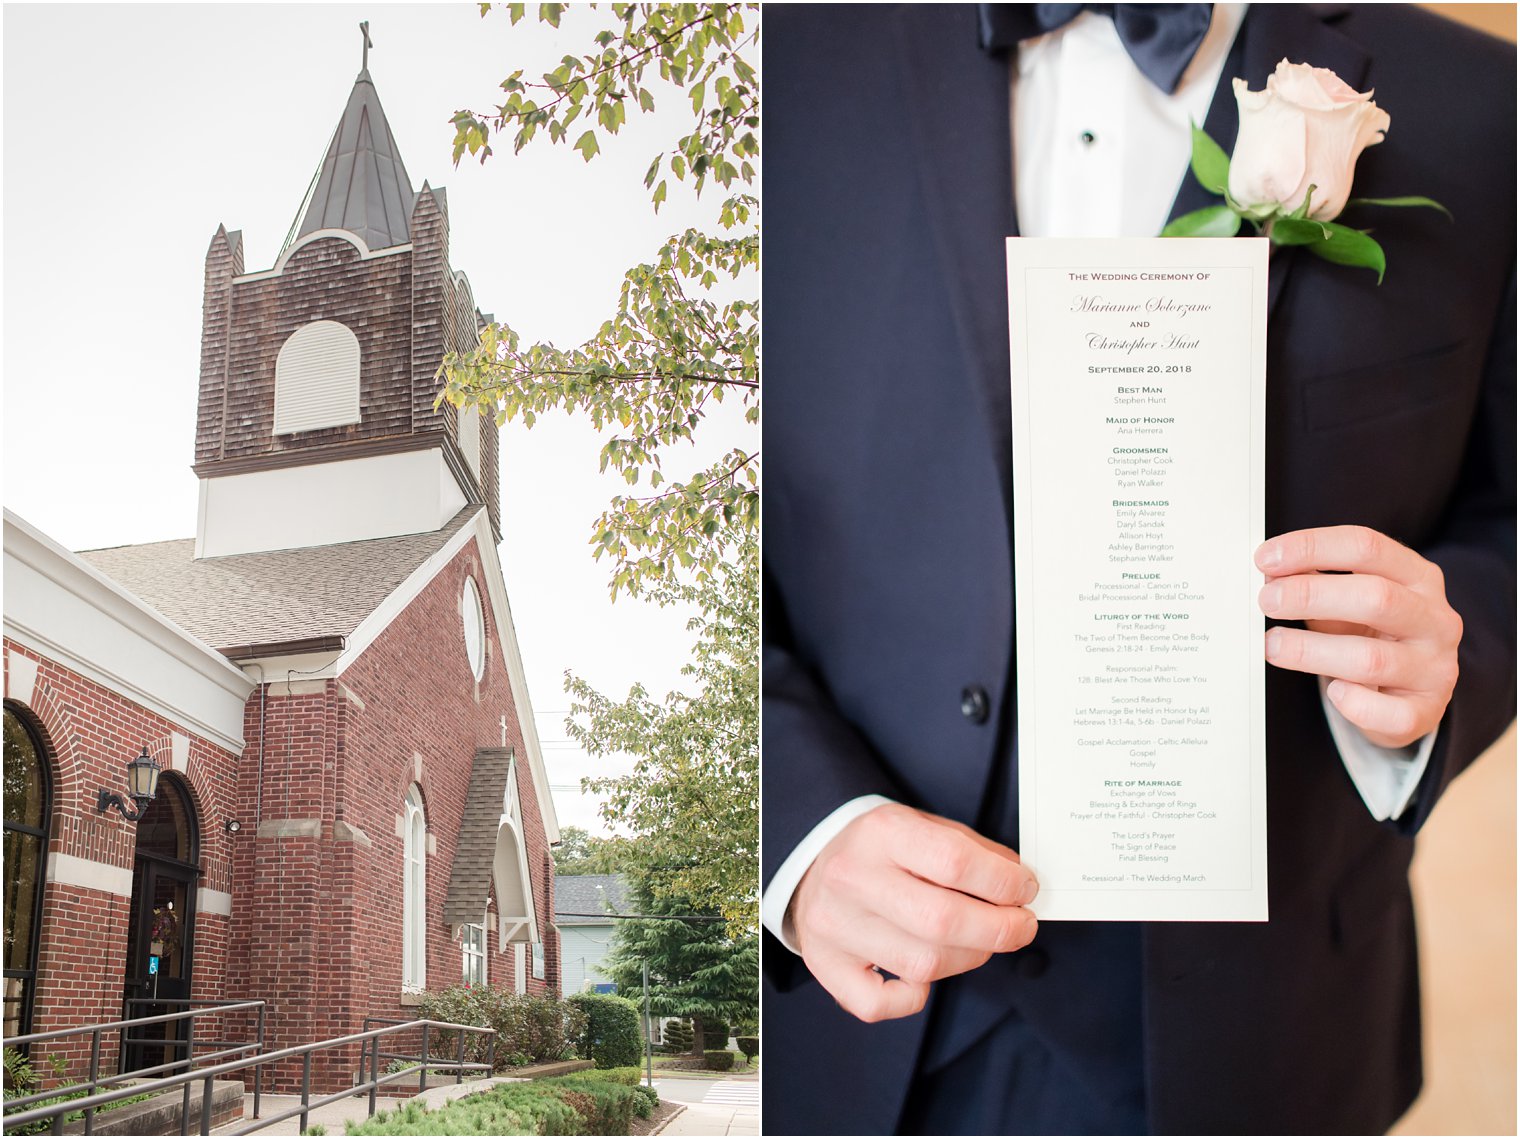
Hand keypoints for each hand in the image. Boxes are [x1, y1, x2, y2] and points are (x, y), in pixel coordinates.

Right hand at [788, 803, 1038, 1022]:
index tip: (1026, 890)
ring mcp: (834, 925)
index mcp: (881, 832)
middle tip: (1021, 927)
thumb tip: (1021, 890)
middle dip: (999, 930)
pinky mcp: (825, 965)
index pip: (955, 861)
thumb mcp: (926, 827)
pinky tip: (923, 974)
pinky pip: (878, 1004)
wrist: (814, 865)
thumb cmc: (884, 851)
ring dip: (969, 959)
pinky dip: (913, 998)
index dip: (1004, 883)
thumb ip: (975, 854)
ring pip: (922, 965)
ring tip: (979, 943)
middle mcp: (851, 877)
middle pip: (942, 921)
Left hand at [1256, 525, 1461, 748]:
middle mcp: (1436, 619)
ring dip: (1311, 651)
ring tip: (1273, 646)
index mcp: (1419, 577)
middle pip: (1376, 597)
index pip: (1367, 547)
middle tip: (1267, 601)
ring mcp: (1436, 668)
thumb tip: (1271, 573)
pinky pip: (1389, 713)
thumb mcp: (1348, 600)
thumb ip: (1317, 583)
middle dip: (1311, 596)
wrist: (1408, 692)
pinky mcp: (1426, 711)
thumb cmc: (1370, 635)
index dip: (1312, 548)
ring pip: (1372, 659)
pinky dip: (1354, 703)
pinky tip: (1332, 692)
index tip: (1265, 559)